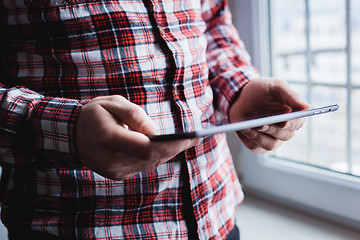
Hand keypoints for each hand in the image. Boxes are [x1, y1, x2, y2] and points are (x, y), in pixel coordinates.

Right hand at [76, 95, 200, 179]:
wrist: (72, 135)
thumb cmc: (94, 114)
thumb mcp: (112, 103)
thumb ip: (135, 115)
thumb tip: (155, 131)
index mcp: (109, 138)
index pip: (148, 148)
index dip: (173, 144)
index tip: (192, 137)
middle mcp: (112, 159)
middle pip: (153, 158)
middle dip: (177, 147)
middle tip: (196, 137)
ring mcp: (114, 171)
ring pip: (151, 164)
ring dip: (169, 152)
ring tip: (187, 141)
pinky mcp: (117, 175)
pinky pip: (143, 166)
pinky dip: (157, 156)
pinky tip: (167, 147)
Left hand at [229, 77, 309, 152]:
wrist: (239, 97)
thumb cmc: (260, 90)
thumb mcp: (275, 87)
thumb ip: (290, 96)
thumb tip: (307, 107)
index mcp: (293, 115)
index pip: (298, 123)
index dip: (291, 123)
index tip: (283, 121)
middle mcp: (285, 130)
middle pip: (284, 136)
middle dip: (272, 129)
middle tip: (260, 123)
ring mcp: (272, 139)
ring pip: (270, 145)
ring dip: (258, 136)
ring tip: (247, 126)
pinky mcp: (258, 145)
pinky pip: (255, 147)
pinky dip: (249, 139)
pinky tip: (243, 129)